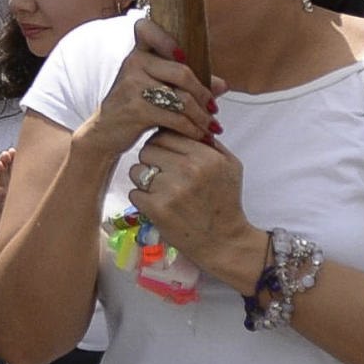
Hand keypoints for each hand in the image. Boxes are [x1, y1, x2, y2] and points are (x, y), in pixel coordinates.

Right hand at [96, 35, 213, 151]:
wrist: (106, 132)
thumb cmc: (135, 106)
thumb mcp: (157, 89)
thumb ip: (187, 84)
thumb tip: (223, 85)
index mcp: (138, 53)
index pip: (146, 28)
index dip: (167, 39)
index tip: (183, 57)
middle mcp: (133, 63)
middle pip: (181, 72)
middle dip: (203, 94)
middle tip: (214, 109)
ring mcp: (132, 86)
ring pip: (181, 98)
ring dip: (202, 116)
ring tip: (211, 127)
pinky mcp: (135, 109)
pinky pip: (175, 118)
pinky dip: (192, 129)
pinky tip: (199, 135)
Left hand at [129, 129, 259, 263]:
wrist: (223, 241)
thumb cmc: (225, 201)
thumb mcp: (230, 165)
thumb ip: (209, 142)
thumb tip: (186, 122)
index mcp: (205, 156)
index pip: (165, 134)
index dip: (162, 144)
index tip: (166, 155)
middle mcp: (189, 169)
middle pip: (147, 149)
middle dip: (151, 160)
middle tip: (162, 174)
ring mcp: (171, 189)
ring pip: (136, 171)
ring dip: (143, 180)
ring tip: (160, 190)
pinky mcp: (157, 209)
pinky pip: (134, 193)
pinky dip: (142, 199)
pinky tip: (158, 205)